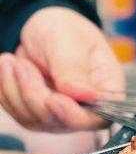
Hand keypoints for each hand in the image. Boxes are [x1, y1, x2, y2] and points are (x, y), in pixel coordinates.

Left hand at [0, 7, 124, 131]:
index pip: (97, 118)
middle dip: (35, 94)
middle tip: (21, 64)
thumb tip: (84, 95)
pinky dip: (8, 92)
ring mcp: (63, 117)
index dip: (73, 115)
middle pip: (61, 122)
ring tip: (14, 61)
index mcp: (108, 93)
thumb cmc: (66, 31)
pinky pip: (18, 114)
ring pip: (35, 120)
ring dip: (17, 90)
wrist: (45, 31)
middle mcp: (88, 112)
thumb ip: (75, 68)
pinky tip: (10, 72)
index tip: (53, 99)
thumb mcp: (70, 40)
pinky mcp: (40, 117)